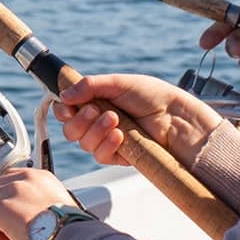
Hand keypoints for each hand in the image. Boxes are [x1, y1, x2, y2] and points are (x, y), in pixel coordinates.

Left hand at [0, 165, 70, 239]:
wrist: (67, 235)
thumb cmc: (66, 226)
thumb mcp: (57, 202)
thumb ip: (39, 198)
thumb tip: (27, 210)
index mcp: (39, 176)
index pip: (10, 178)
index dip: (7, 198)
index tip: (13, 213)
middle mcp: (24, 179)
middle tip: (11, 227)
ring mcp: (11, 191)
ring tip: (10, 236)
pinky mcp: (0, 208)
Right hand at [54, 73, 224, 170]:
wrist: (175, 117)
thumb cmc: (153, 96)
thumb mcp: (120, 84)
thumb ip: (91, 86)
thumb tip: (64, 95)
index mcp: (98, 101)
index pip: (69, 110)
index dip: (64, 110)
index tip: (68, 106)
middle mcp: (100, 121)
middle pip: (71, 129)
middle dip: (80, 120)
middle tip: (96, 110)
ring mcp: (109, 140)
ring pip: (84, 143)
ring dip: (96, 130)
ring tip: (115, 119)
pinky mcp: (119, 156)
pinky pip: (100, 156)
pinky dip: (106, 144)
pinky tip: (119, 136)